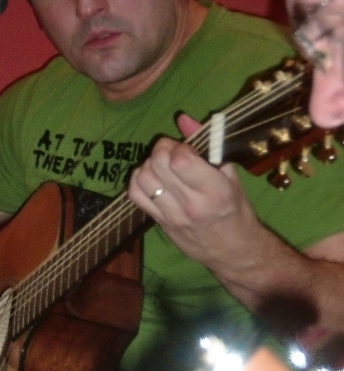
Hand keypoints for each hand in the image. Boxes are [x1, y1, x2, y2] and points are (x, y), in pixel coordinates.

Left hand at [128, 114, 257, 270]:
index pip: (180, 160)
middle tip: (171, 152)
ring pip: (143, 179)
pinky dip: (138, 181)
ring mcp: (172, 216)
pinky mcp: (159, 223)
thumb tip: (183, 118)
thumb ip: (207, 145)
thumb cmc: (236, 210)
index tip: (188, 151)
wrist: (233, 251)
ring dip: (149, 165)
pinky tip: (151, 179)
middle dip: (162, 150)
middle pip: (158, 165)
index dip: (179, 148)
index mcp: (215, 190)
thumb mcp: (230, 176)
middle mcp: (192, 204)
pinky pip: (135, 196)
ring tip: (162, 166)